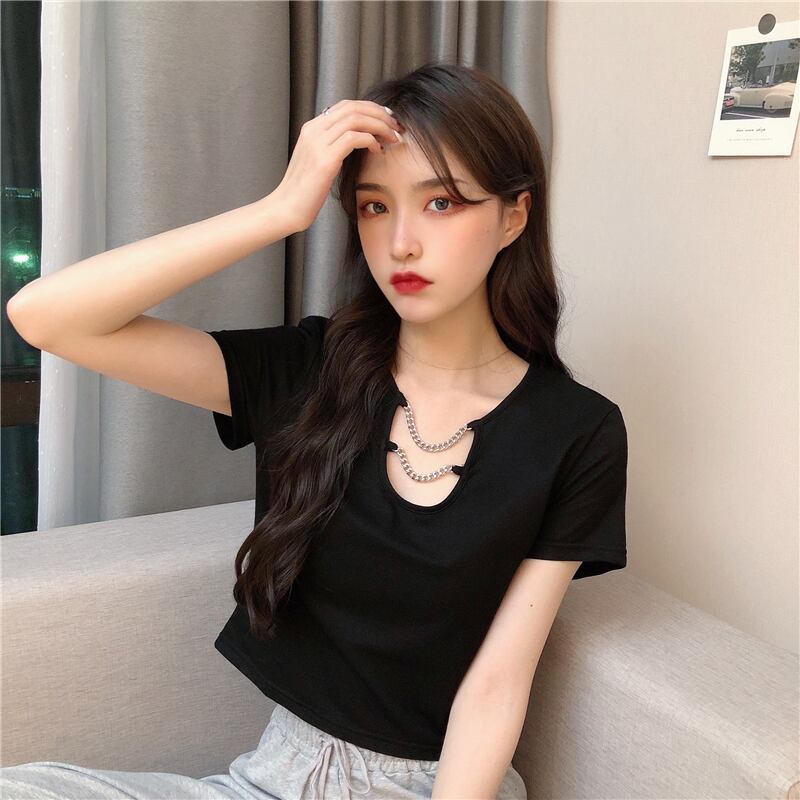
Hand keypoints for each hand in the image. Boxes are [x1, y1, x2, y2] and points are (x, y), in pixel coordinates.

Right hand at [273, 99, 403, 233]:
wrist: (286, 209)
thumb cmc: (305, 192)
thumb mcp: (318, 163)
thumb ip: (332, 147)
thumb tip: (356, 142)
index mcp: (311, 128)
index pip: (346, 106)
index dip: (370, 108)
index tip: (387, 118)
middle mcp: (314, 130)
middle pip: (353, 107)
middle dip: (380, 114)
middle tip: (396, 126)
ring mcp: (318, 143)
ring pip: (357, 119)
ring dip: (380, 126)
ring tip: (393, 138)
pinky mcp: (325, 159)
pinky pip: (355, 138)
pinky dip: (372, 140)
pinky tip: (378, 151)